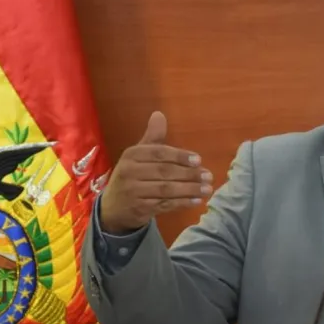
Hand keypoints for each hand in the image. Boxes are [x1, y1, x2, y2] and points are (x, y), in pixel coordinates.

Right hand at [98, 111, 211, 234]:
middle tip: (208, 176)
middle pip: (164, 172)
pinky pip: (164, 205)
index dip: (180, 156)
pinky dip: (182, 203)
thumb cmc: (132, 176)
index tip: (199, 160)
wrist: (114, 207)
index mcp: (131, 155)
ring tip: (207, 189)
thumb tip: (159, 114)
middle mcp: (129, 172)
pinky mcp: (139, 208)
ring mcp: (133, 192)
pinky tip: (196, 201)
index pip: (159, 153)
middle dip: (189, 174)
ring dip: (189, 190)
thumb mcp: (138, 156)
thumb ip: (153, 138)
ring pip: (166, 190)